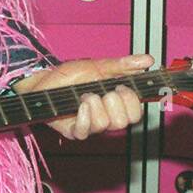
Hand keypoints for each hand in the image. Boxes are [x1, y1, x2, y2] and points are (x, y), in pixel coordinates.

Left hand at [12, 54, 153, 140]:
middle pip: (124, 122)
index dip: (132, 102)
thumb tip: (148, 60)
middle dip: (114, 102)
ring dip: (95, 104)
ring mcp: (90, 126)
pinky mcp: (74, 131)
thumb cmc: (70, 76)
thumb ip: (123, 65)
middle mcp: (106, 118)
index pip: (136, 115)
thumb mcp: (99, 66)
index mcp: (116, 105)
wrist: (44, 80)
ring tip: (84, 95)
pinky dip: (83, 115)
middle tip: (103, 91)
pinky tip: (79, 104)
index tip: (121, 87)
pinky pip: (85, 131)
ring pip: (104, 124)